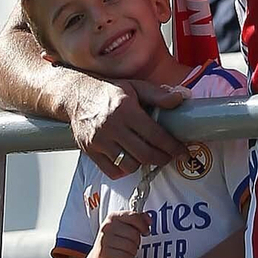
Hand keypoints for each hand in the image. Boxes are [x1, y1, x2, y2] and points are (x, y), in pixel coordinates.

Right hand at [66, 73, 183, 178]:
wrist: (75, 96)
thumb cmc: (108, 91)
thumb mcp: (135, 87)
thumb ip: (158, 94)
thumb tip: (180, 99)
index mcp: (125, 109)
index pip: (155, 135)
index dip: (172, 146)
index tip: (182, 152)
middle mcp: (112, 126)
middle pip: (144, 154)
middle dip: (162, 158)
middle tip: (169, 157)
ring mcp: (99, 141)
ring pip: (129, 165)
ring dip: (142, 163)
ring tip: (147, 155)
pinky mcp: (90, 150)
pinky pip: (112, 171)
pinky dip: (124, 170)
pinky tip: (130, 160)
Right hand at [94, 211, 144, 257]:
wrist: (100, 257)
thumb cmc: (114, 241)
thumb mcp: (124, 226)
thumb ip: (137, 220)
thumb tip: (148, 219)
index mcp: (113, 217)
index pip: (134, 217)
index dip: (143, 225)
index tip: (145, 230)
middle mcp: (107, 227)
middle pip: (134, 233)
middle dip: (136, 241)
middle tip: (130, 243)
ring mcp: (105, 240)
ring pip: (131, 246)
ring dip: (132, 252)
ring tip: (125, 250)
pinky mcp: (104, 253)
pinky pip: (125, 257)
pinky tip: (122, 257)